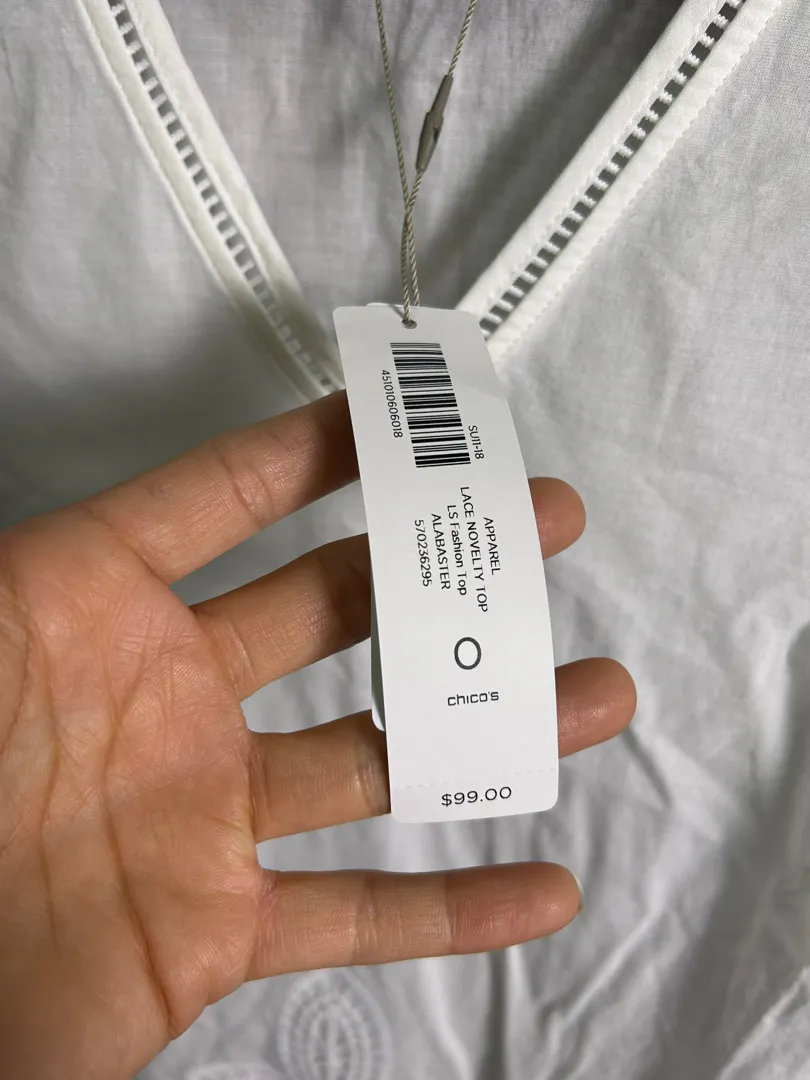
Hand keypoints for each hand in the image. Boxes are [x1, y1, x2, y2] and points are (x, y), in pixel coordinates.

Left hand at [0, 392, 633, 1078]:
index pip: (225, 498)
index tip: (409, 418)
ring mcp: (200, 812)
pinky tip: (536, 884)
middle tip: (536, 527)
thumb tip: (32, 399)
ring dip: (484, 728)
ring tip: (590, 694)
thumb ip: (24, 557)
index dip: (318, 447)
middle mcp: (165, 700)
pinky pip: (352, 914)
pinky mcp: (214, 928)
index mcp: (91, 610)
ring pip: (375, 759)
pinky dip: (448, 908)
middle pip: (334, 612)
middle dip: (439, 566)